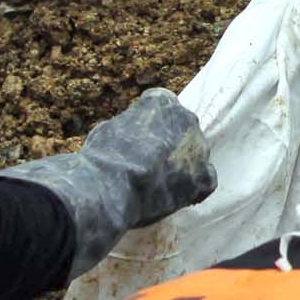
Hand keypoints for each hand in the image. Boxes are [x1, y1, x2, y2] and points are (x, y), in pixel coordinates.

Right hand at [3, 88, 215, 261]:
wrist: (106, 184)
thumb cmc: (95, 161)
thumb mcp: (103, 134)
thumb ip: (120, 133)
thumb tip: (111, 147)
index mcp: (160, 100)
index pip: (161, 111)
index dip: (148, 134)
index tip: (136, 149)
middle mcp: (185, 116)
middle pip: (181, 133)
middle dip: (167, 150)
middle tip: (146, 171)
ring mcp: (197, 145)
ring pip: (195, 156)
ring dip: (180, 169)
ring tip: (157, 187)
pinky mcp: (202, 174)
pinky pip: (205, 181)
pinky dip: (194, 189)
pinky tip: (177, 198)